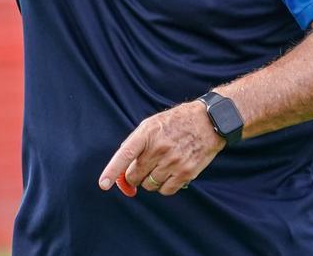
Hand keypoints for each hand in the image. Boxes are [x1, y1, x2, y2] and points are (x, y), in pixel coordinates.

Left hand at [98, 101, 224, 196]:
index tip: (103, 184)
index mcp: (147, 133)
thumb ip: (135, 144)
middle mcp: (159, 148)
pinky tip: (170, 174)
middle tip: (142, 168)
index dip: (112, 171)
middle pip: (135, 175)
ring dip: (150, 181)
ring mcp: (173, 161)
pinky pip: (166, 191)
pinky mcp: (187, 172)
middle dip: (134, 176)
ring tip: (160, 167)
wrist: (208, 121)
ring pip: (149, 185)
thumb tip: (121, 168)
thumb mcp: (151, 124)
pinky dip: (164, 187)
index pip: (125, 155)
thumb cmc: (175, 122)